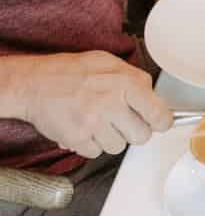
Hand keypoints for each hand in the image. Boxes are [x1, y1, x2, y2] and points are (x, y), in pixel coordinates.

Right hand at [13, 51, 172, 157]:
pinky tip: (82, 128)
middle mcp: (111, 103)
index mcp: (125, 82)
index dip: (160, 122)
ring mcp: (95, 122)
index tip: (158, 123)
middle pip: (142, 136)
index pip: (159, 114)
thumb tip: (154, 96)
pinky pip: (96, 153)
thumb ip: (134, 78)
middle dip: (132, 131)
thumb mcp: (107, 63)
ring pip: (119, 147)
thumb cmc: (68, 73)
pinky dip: (90, 144)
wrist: (32, 83)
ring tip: (95, 121)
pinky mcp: (79, 138)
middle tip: (119, 121)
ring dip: (109, 138)